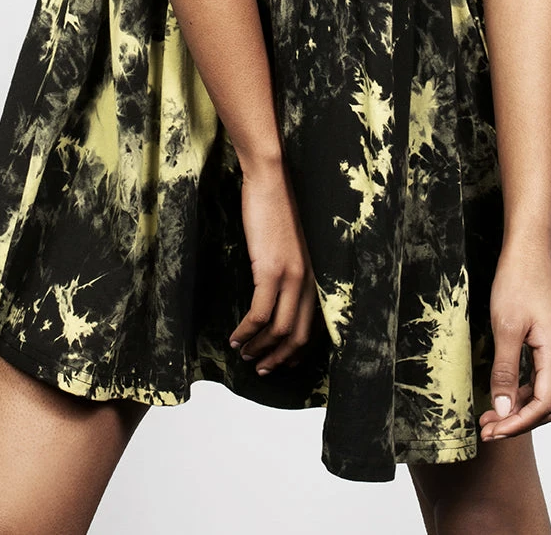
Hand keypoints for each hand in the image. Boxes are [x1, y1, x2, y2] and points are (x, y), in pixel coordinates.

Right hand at [228, 158, 318, 374]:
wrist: (271, 182)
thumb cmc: (276, 210)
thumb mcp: (289, 248)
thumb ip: (289, 272)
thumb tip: (275, 298)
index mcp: (315, 276)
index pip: (313, 327)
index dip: (297, 352)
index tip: (281, 363)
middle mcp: (309, 281)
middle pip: (298, 336)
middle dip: (278, 358)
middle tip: (260, 368)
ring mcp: (291, 277)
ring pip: (279, 331)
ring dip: (259, 348)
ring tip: (243, 355)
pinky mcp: (271, 271)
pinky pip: (259, 315)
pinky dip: (246, 332)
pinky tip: (235, 338)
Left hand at [478, 238, 550, 441]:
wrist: (527, 251)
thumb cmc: (517, 282)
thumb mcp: (505, 328)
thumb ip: (505, 371)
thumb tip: (503, 408)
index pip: (542, 406)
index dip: (517, 424)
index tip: (492, 432)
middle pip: (544, 405)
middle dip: (516, 421)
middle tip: (486, 430)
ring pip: (540, 393)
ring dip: (516, 408)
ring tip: (488, 416)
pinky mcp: (546, 342)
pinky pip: (536, 377)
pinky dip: (518, 391)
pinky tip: (499, 394)